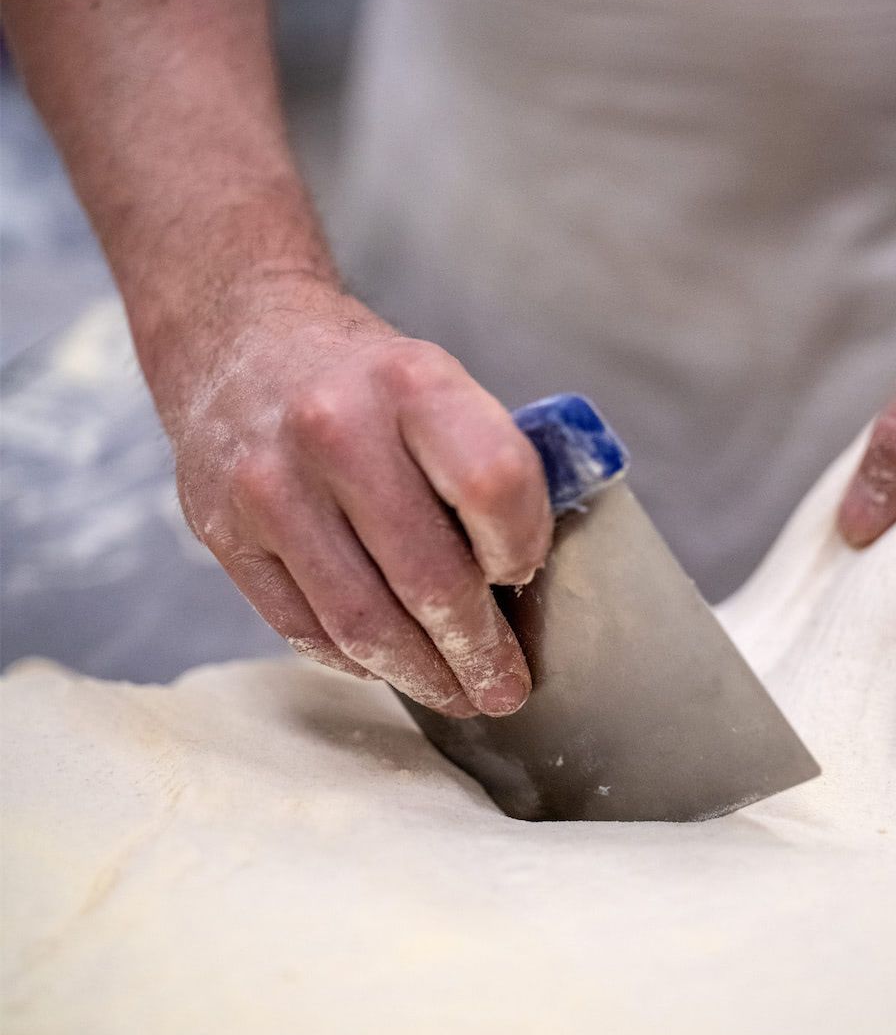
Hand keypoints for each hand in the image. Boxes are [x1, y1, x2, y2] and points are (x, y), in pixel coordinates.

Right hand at [167, 279, 552, 714]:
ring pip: (361, 621)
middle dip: (477, 650)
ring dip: (421, 675)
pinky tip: (387, 668)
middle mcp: (334, 428)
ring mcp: (269, 485)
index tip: (524, 575)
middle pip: (428, 576)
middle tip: (505, 688)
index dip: (522, 546)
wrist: (239, 338)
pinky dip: (355, 661)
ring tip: (459, 696)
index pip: (494, 485)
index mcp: (411, 381)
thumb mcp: (436, 382)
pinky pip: (301, 628)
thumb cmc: (363, 382)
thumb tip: (534, 579)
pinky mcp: (222, 532)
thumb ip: (485, 462)